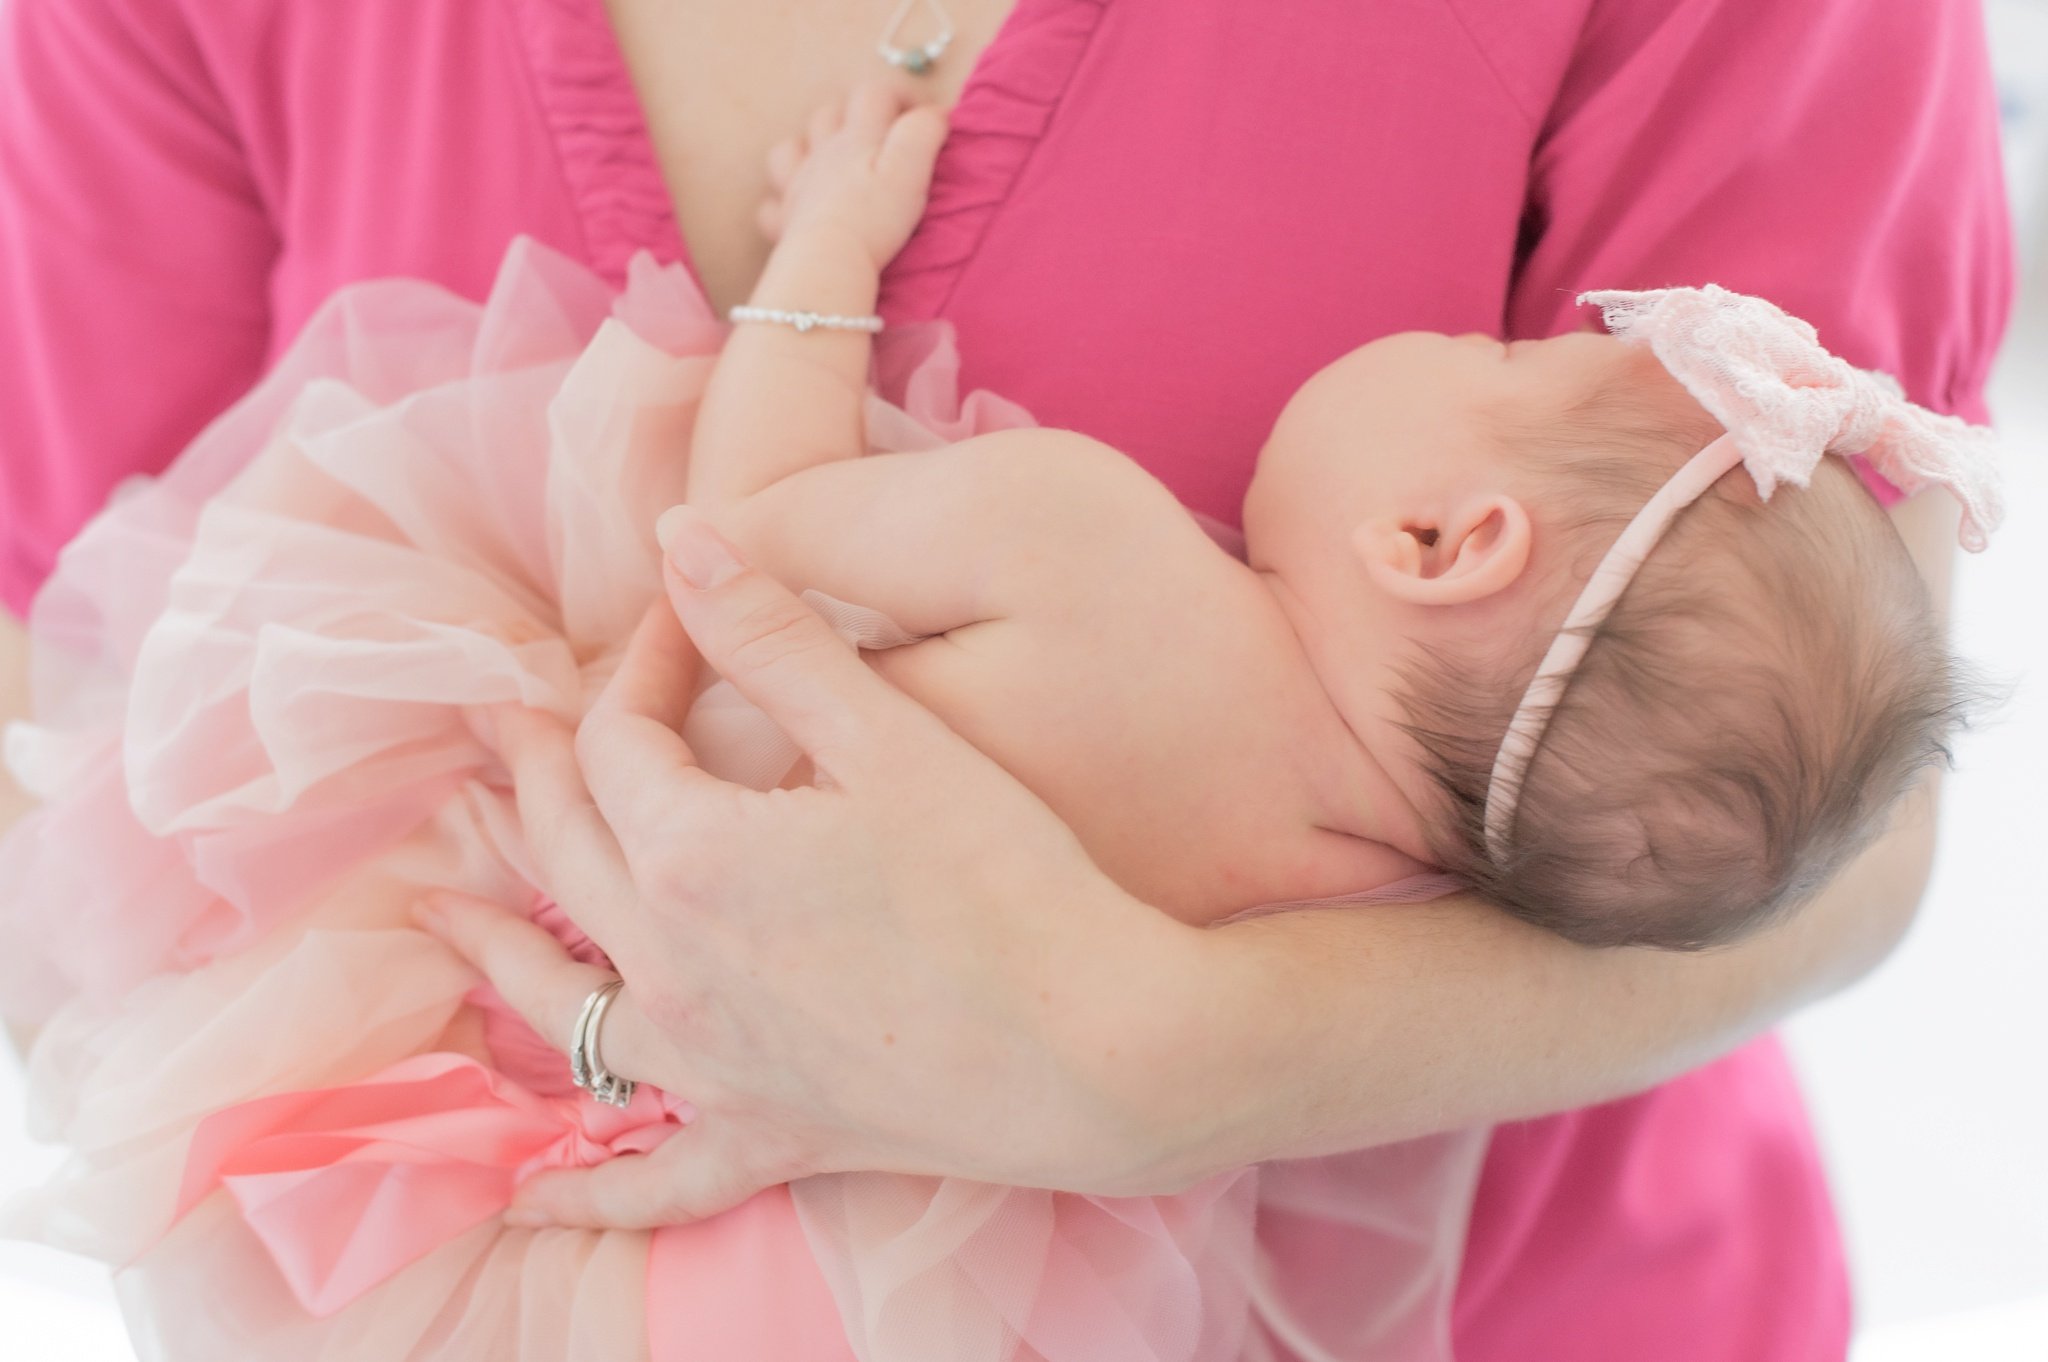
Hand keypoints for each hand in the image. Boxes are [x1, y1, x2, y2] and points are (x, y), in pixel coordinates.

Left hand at [416, 508, 1212, 1227]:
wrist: (1099, 1049)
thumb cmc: (1009, 884)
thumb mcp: (894, 738)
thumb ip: (774, 639)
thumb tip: (677, 540)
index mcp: (694, 855)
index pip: (622, 737)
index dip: (638, 667)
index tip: (681, 624)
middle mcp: (673, 964)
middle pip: (567, 849)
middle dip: (532, 772)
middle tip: (494, 726)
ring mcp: (709, 1062)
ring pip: (562, 1001)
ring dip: (494, 948)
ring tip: (438, 913)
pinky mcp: (764, 1132)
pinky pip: (647, 1178)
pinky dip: (584, 1190)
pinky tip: (527, 1198)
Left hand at [758, 82, 948, 266]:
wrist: (830, 260)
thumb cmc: (876, 217)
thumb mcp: (911, 169)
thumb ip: (923, 132)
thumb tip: (935, 113)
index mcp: (856, 138)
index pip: (873, 95)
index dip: (897, 96)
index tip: (920, 113)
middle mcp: (823, 154)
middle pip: (829, 115)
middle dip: (852, 115)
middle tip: (877, 136)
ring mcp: (798, 186)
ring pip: (791, 150)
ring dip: (806, 148)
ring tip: (825, 161)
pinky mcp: (785, 222)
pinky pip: (771, 206)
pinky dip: (781, 202)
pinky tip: (796, 209)